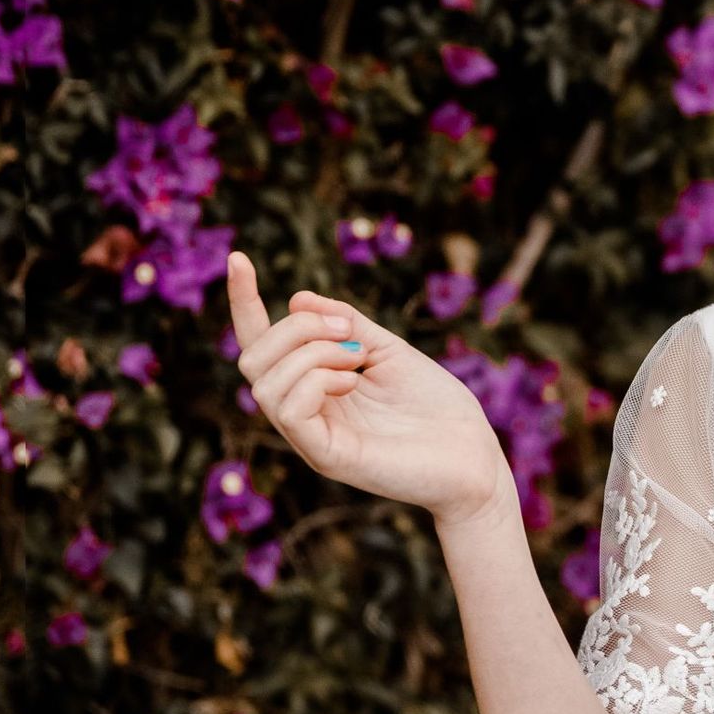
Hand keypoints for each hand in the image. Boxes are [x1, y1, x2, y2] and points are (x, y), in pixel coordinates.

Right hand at [226, 248, 513, 524]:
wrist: (475, 456)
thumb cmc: (436, 406)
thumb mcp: (388, 350)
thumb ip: (346, 324)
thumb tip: (295, 298)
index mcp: (313, 386)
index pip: (262, 344)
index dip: (244, 302)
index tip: (238, 257)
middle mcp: (304, 413)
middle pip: (254, 358)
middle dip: (296, 328)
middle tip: (351, 332)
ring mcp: (311, 437)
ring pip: (265, 382)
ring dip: (311, 352)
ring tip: (357, 359)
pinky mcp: (326, 456)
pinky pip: (289, 409)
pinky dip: (315, 380)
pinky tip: (351, 382)